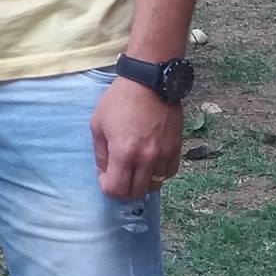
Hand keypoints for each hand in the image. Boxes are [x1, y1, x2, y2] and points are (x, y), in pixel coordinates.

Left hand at [90, 77, 182, 200]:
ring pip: (155, 185)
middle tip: (118, 179)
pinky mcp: (177, 149)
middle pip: (137, 193)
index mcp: (124, 152)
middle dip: (124, 191)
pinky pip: (169, 174)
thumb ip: (101, 153)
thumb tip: (105, 173)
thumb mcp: (98, 124)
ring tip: (134, 171)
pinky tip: (150, 164)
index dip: (108, 188)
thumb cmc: (119, 101)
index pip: (117, 189)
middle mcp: (146, 158)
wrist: (149, 82)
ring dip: (142, 183)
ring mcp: (164, 155)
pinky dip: (158, 174)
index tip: (105, 179)